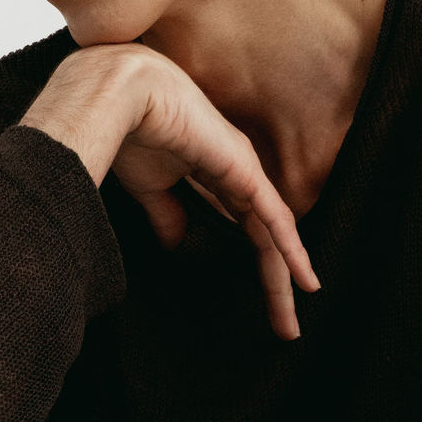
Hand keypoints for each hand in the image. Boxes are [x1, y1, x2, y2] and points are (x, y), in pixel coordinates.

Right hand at [19, 43, 319, 338]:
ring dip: (286, 278)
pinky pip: (275, 219)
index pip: (247, 226)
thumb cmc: (128, 129)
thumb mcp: (150, 186)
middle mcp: (239, 172)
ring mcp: (245, 170)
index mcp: (218, 172)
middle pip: (267, 235)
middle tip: (284, 325)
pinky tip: (303, 279)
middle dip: (276, 282)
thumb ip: (168, 214)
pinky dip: (291, 250)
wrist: (118, 95)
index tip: (264, 303)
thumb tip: (176, 243)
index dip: (258, 263)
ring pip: (275, 233)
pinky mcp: (244, 171)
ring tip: (290, 321)